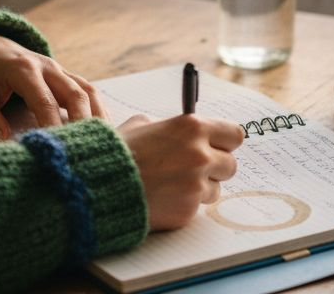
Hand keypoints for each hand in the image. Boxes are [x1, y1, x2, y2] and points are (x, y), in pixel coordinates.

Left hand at [0, 34, 105, 142]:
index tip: (57, 148)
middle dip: (83, 122)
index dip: (53, 126)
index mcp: (22, 69)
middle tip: (87, 149)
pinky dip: (96, 108)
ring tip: (103, 141)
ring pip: (87, 90)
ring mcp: (58, 69)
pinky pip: (86, 90)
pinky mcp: (64, 76)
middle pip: (74, 93)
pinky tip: (102, 129)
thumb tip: (2, 145)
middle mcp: (46, 67)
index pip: (44, 101)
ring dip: (96, 115)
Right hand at [118, 114, 244, 229]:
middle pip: (231, 164)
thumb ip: (170, 127)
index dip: (225, 142)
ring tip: (173, 185)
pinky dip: (184, 204)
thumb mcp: (142, 125)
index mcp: (192, 127)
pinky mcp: (189, 209)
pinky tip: (163, 198)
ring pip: (216, 188)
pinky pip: (197, 207)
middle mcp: (200, 155)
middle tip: (194, 169)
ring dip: (200, 188)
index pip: (234, 134)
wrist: (99, 185)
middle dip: (216, 168)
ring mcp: (196, 184)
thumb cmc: (118, 152)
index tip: (217, 146)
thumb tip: (183, 132)